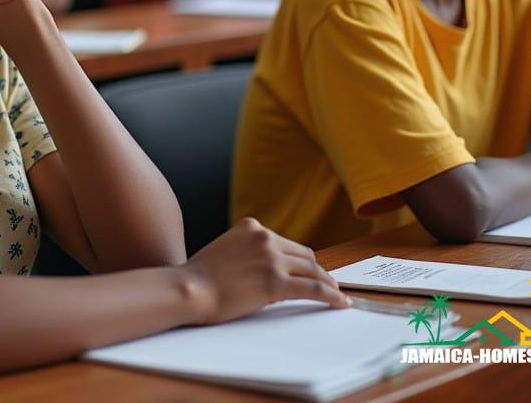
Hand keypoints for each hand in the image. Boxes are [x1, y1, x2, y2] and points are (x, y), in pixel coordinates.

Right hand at [181, 218, 349, 324]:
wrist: (190, 288)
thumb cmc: (202, 277)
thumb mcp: (227, 251)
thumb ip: (248, 252)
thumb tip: (266, 269)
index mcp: (252, 227)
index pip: (287, 243)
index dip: (301, 260)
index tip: (311, 271)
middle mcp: (264, 237)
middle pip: (304, 255)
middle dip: (316, 271)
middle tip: (328, 285)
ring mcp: (271, 258)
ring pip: (312, 270)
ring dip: (327, 283)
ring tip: (337, 295)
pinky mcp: (275, 281)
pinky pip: (312, 288)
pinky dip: (330, 295)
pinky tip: (340, 303)